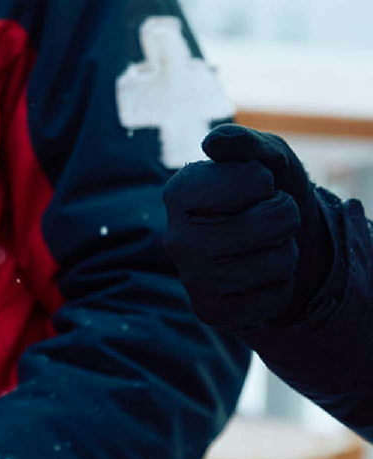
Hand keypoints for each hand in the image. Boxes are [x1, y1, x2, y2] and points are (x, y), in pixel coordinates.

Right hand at [162, 124, 333, 330]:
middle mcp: (175, 238)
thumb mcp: (265, 157)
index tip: (255, 188)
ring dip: (286, 251)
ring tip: (267, 247)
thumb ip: (244, 143)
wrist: (274, 243)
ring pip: (277, 262)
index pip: (254, 180)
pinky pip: (272, 298)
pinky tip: (260, 278)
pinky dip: (280, 286)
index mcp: (179, 192)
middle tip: (271, 217)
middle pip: (271, 222)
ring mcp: (190, 278)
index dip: (267, 182)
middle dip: (286, 215)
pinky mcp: (209, 311)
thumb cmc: (268, 193)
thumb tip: (213, 143)